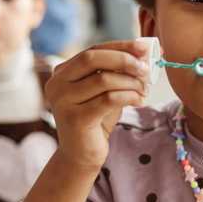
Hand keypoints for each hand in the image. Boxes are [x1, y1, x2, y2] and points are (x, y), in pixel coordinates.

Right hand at [46, 40, 148, 173]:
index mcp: (62, 72)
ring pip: (103, 80)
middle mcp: (57, 84)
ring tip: (143, 90)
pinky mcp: (75, 119)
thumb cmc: (96, 120)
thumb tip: (144, 53)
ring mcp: (63, 101)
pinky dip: (129, 96)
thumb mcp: (104, 91)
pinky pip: (108, 99)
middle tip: (145, 68)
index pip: (92, 50)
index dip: (119, 46)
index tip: (143, 47)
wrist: (81, 155)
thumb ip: (116, 72)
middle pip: (92, 59)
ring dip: (130, 82)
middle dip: (123, 60)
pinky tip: (139, 101)